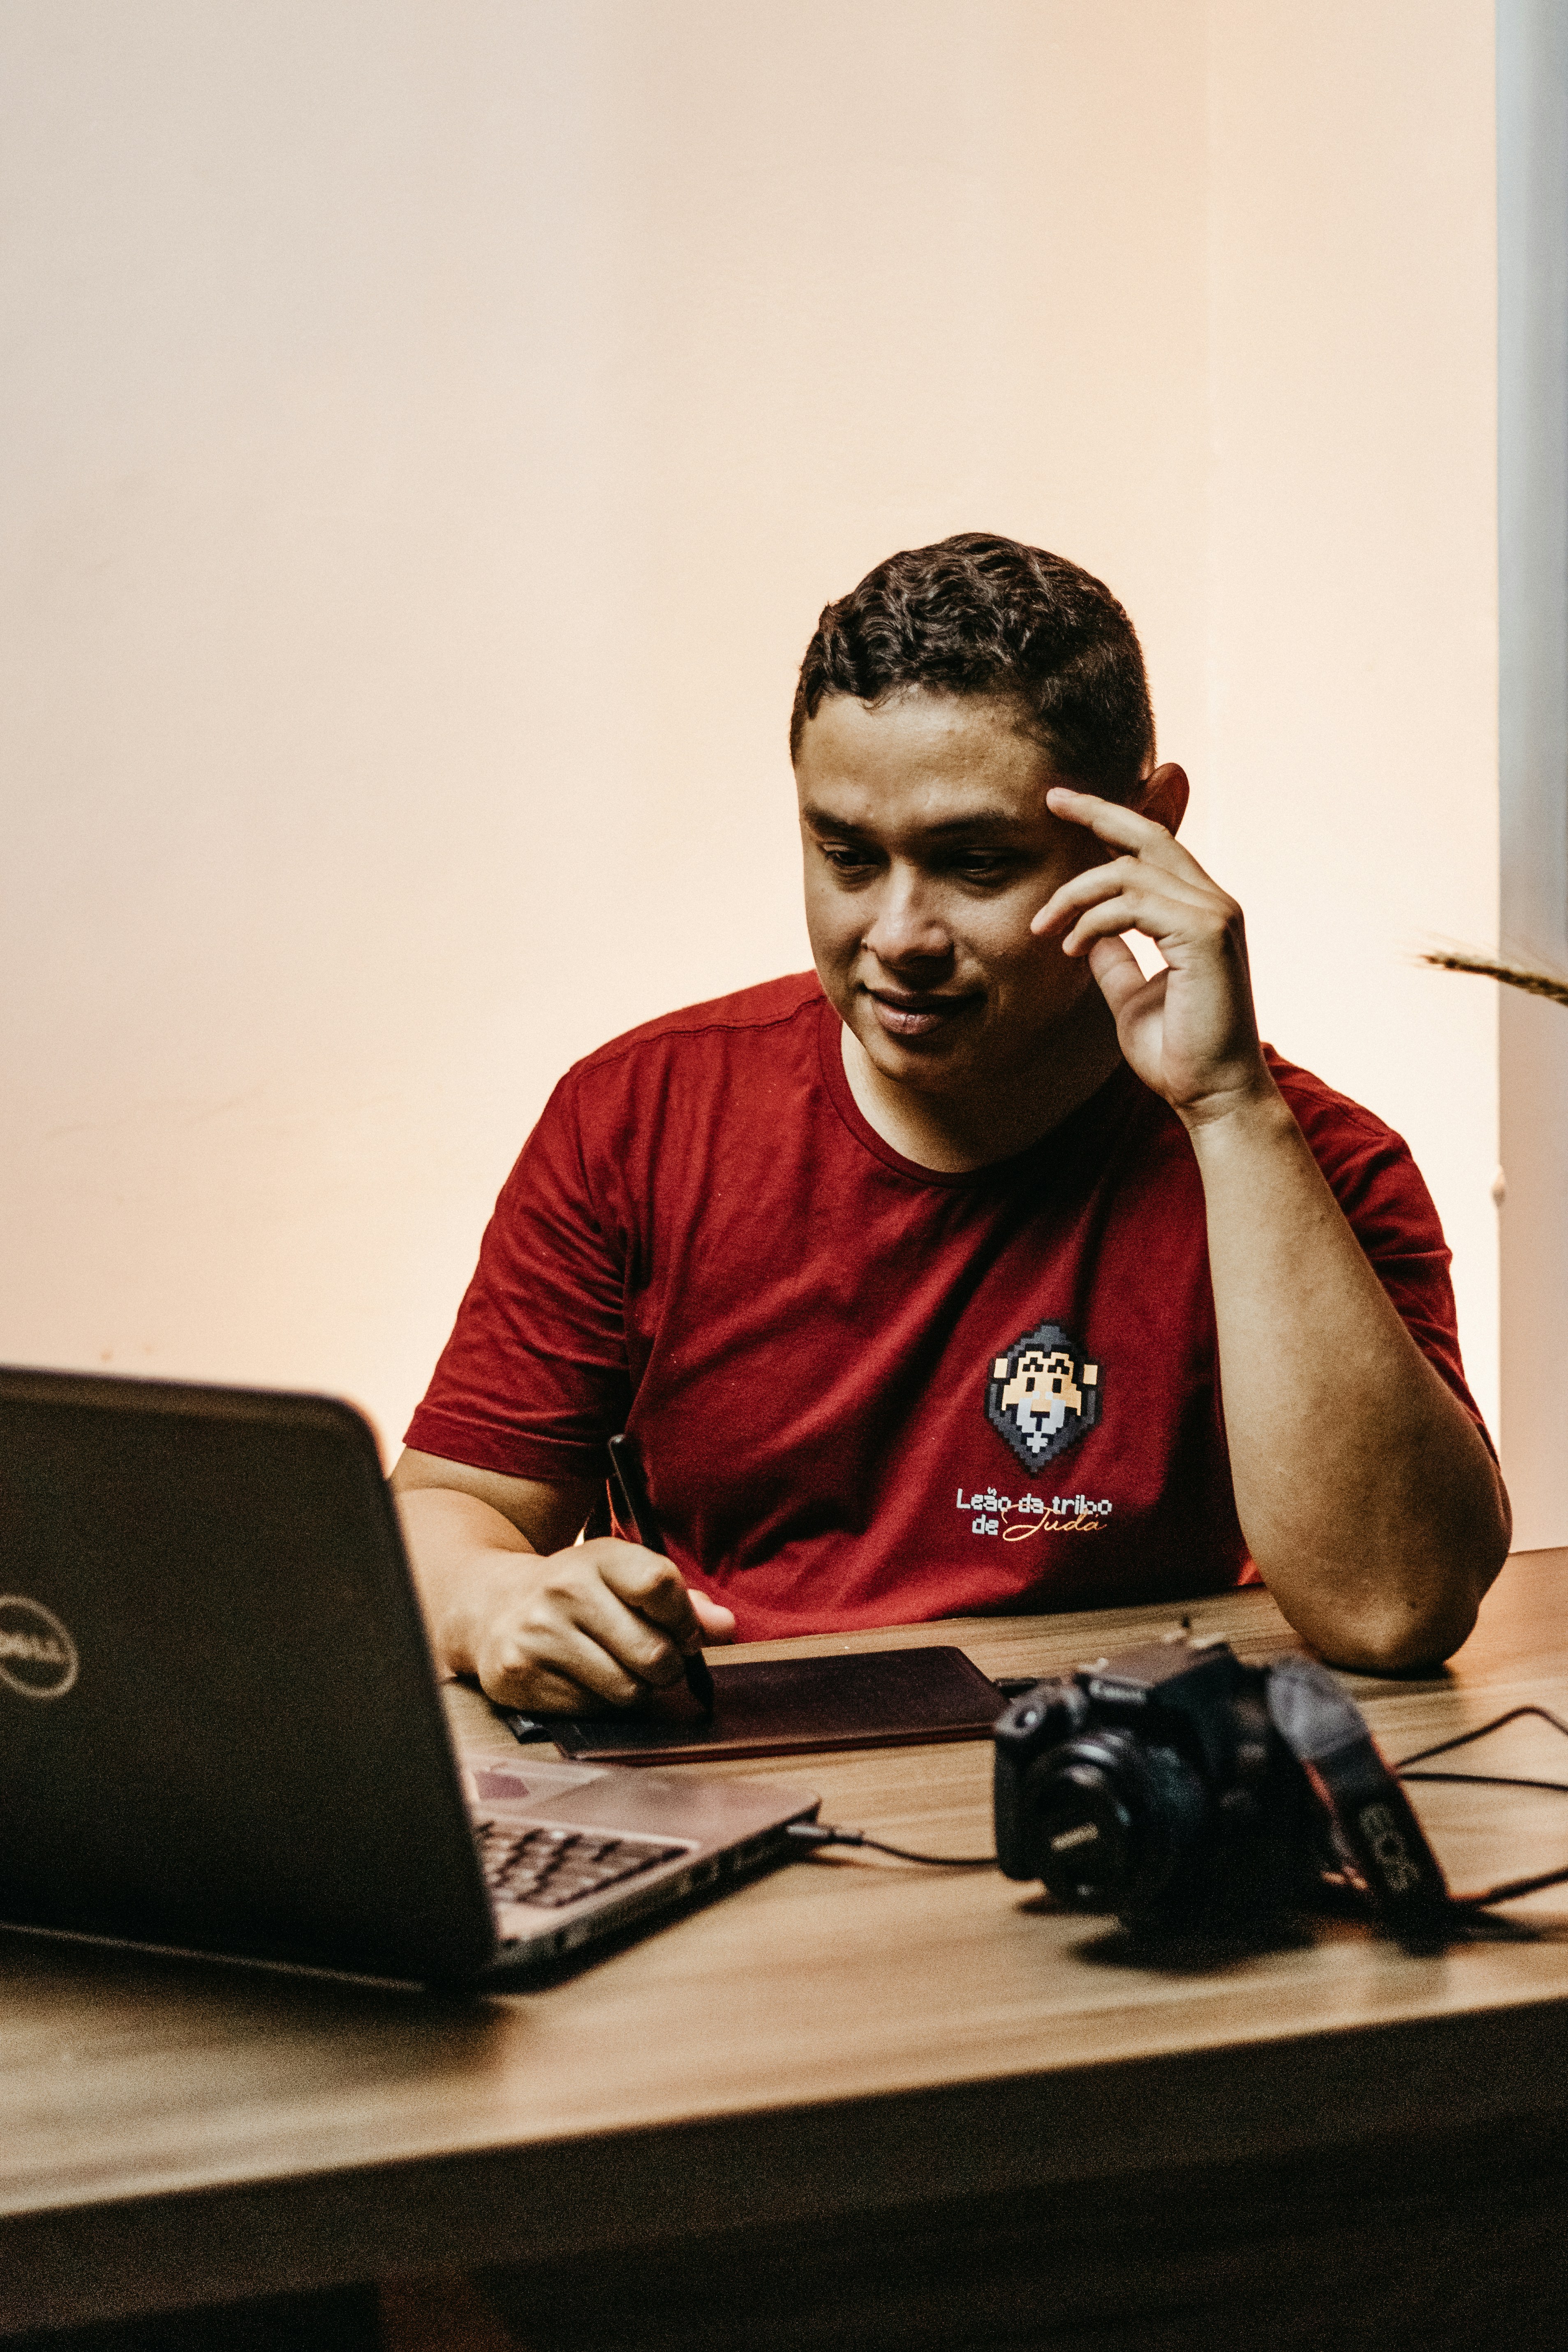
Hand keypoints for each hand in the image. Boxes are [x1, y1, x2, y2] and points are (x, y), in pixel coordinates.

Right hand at [468, 1539, 735, 1714]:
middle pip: (653, 1651)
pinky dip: (599, 1702)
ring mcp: (539, 1633)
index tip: (683, 1632)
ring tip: (617, 1667)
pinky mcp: (520, 1674)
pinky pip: (592, 1709)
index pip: (660, 1585)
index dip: (685, 1620)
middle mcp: (565, 1589)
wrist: (493, 1606)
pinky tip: (583, 1679)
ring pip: (627, 1689)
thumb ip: (682, 1602)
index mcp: (599, 1556)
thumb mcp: (625, 1579)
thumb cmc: (577, 1595)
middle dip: (667, 1666)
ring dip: (636, 1688)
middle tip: (653, 1659)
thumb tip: (725, 1627)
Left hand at [1030, 779, 1272, 1128]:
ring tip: (1045, 929)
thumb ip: (1114, 959)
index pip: (1153, 848)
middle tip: (1051, 800)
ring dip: (1075, 895)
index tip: (1064, 806)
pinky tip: (1071, 947)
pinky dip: (1093, 920)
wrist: (1211, 1096)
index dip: (1111, 821)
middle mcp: (1214, 903)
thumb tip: (1087, 934)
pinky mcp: (1205, 935)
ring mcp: (1214, 915)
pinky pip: (1133, 904)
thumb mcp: (1132, 997)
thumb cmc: (1178, 1053)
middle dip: (1097, 811)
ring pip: (1129, 872)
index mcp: (1200, 912)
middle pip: (1149, 835)